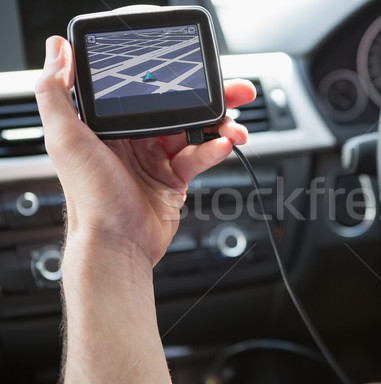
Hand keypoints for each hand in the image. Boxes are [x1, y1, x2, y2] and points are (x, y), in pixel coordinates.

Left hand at [35, 36, 255, 277]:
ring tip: (235, 128)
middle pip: (177, 107)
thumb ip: (55, 92)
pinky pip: (199, 156)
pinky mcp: (174, 178)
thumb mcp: (65, 139)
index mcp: (108, 124)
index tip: (194, 67)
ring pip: (195, 130)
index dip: (173, 76)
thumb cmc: (90, 199)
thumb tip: (57, 50)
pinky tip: (222, 147)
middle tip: (235, 91)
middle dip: (210, 98)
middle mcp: (133, 138)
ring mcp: (155, 158)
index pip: (146, 89)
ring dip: (220, 126)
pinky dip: (214, 150)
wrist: (117, 245)